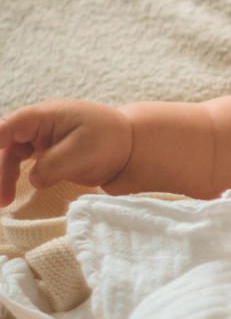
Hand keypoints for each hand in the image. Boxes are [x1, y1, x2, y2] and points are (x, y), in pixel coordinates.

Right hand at [0, 99, 131, 206]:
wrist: (130, 146)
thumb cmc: (109, 139)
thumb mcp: (82, 151)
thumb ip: (53, 164)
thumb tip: (33, 180)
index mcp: (44, 116)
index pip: (7, 127)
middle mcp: (37, 126)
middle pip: (4, 145)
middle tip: (1, 198)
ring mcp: (39, 140)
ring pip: (10, 158)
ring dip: (3, 178)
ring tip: (4, 202)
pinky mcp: (45, 156)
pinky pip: (21, 166)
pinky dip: (13, 180)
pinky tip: (10, 196)